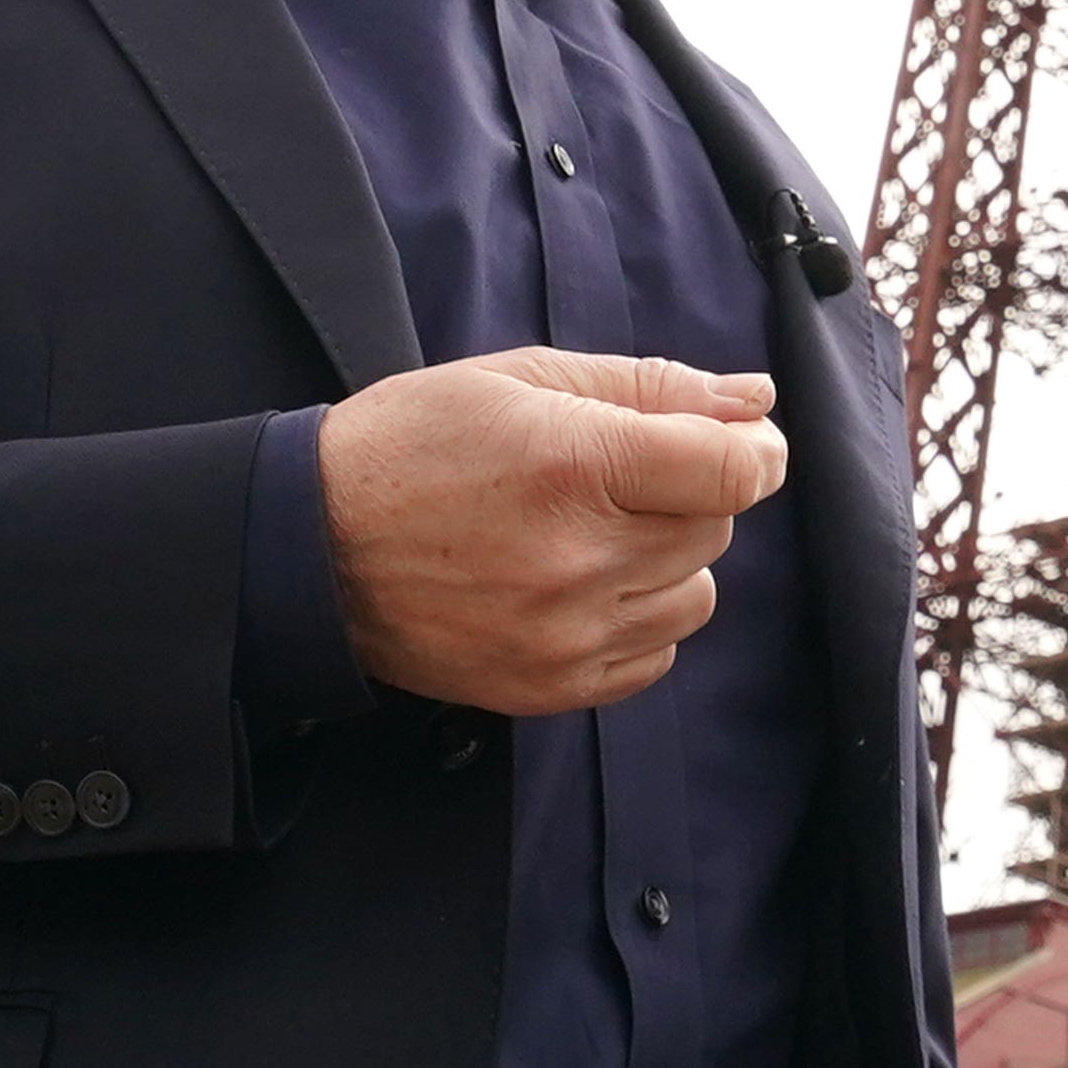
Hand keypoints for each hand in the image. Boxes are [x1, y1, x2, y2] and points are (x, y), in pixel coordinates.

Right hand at [318, 349, 785, 719]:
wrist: (310, 547)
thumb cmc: (415, 443)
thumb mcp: (525, 379)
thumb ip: (652, 387)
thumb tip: (757, 401)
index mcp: (575, 466)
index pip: (733, 473)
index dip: (751, 451)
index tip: (735, 442)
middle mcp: (578, 560)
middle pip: (716, 528)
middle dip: (688, 493)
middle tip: (616, 475)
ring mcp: (564, 635)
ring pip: (696, 595)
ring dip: (668, 560)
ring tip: (592, 532)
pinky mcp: (549, 688)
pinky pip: (656, 657)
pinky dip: (639, 618)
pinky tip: (581, 585)